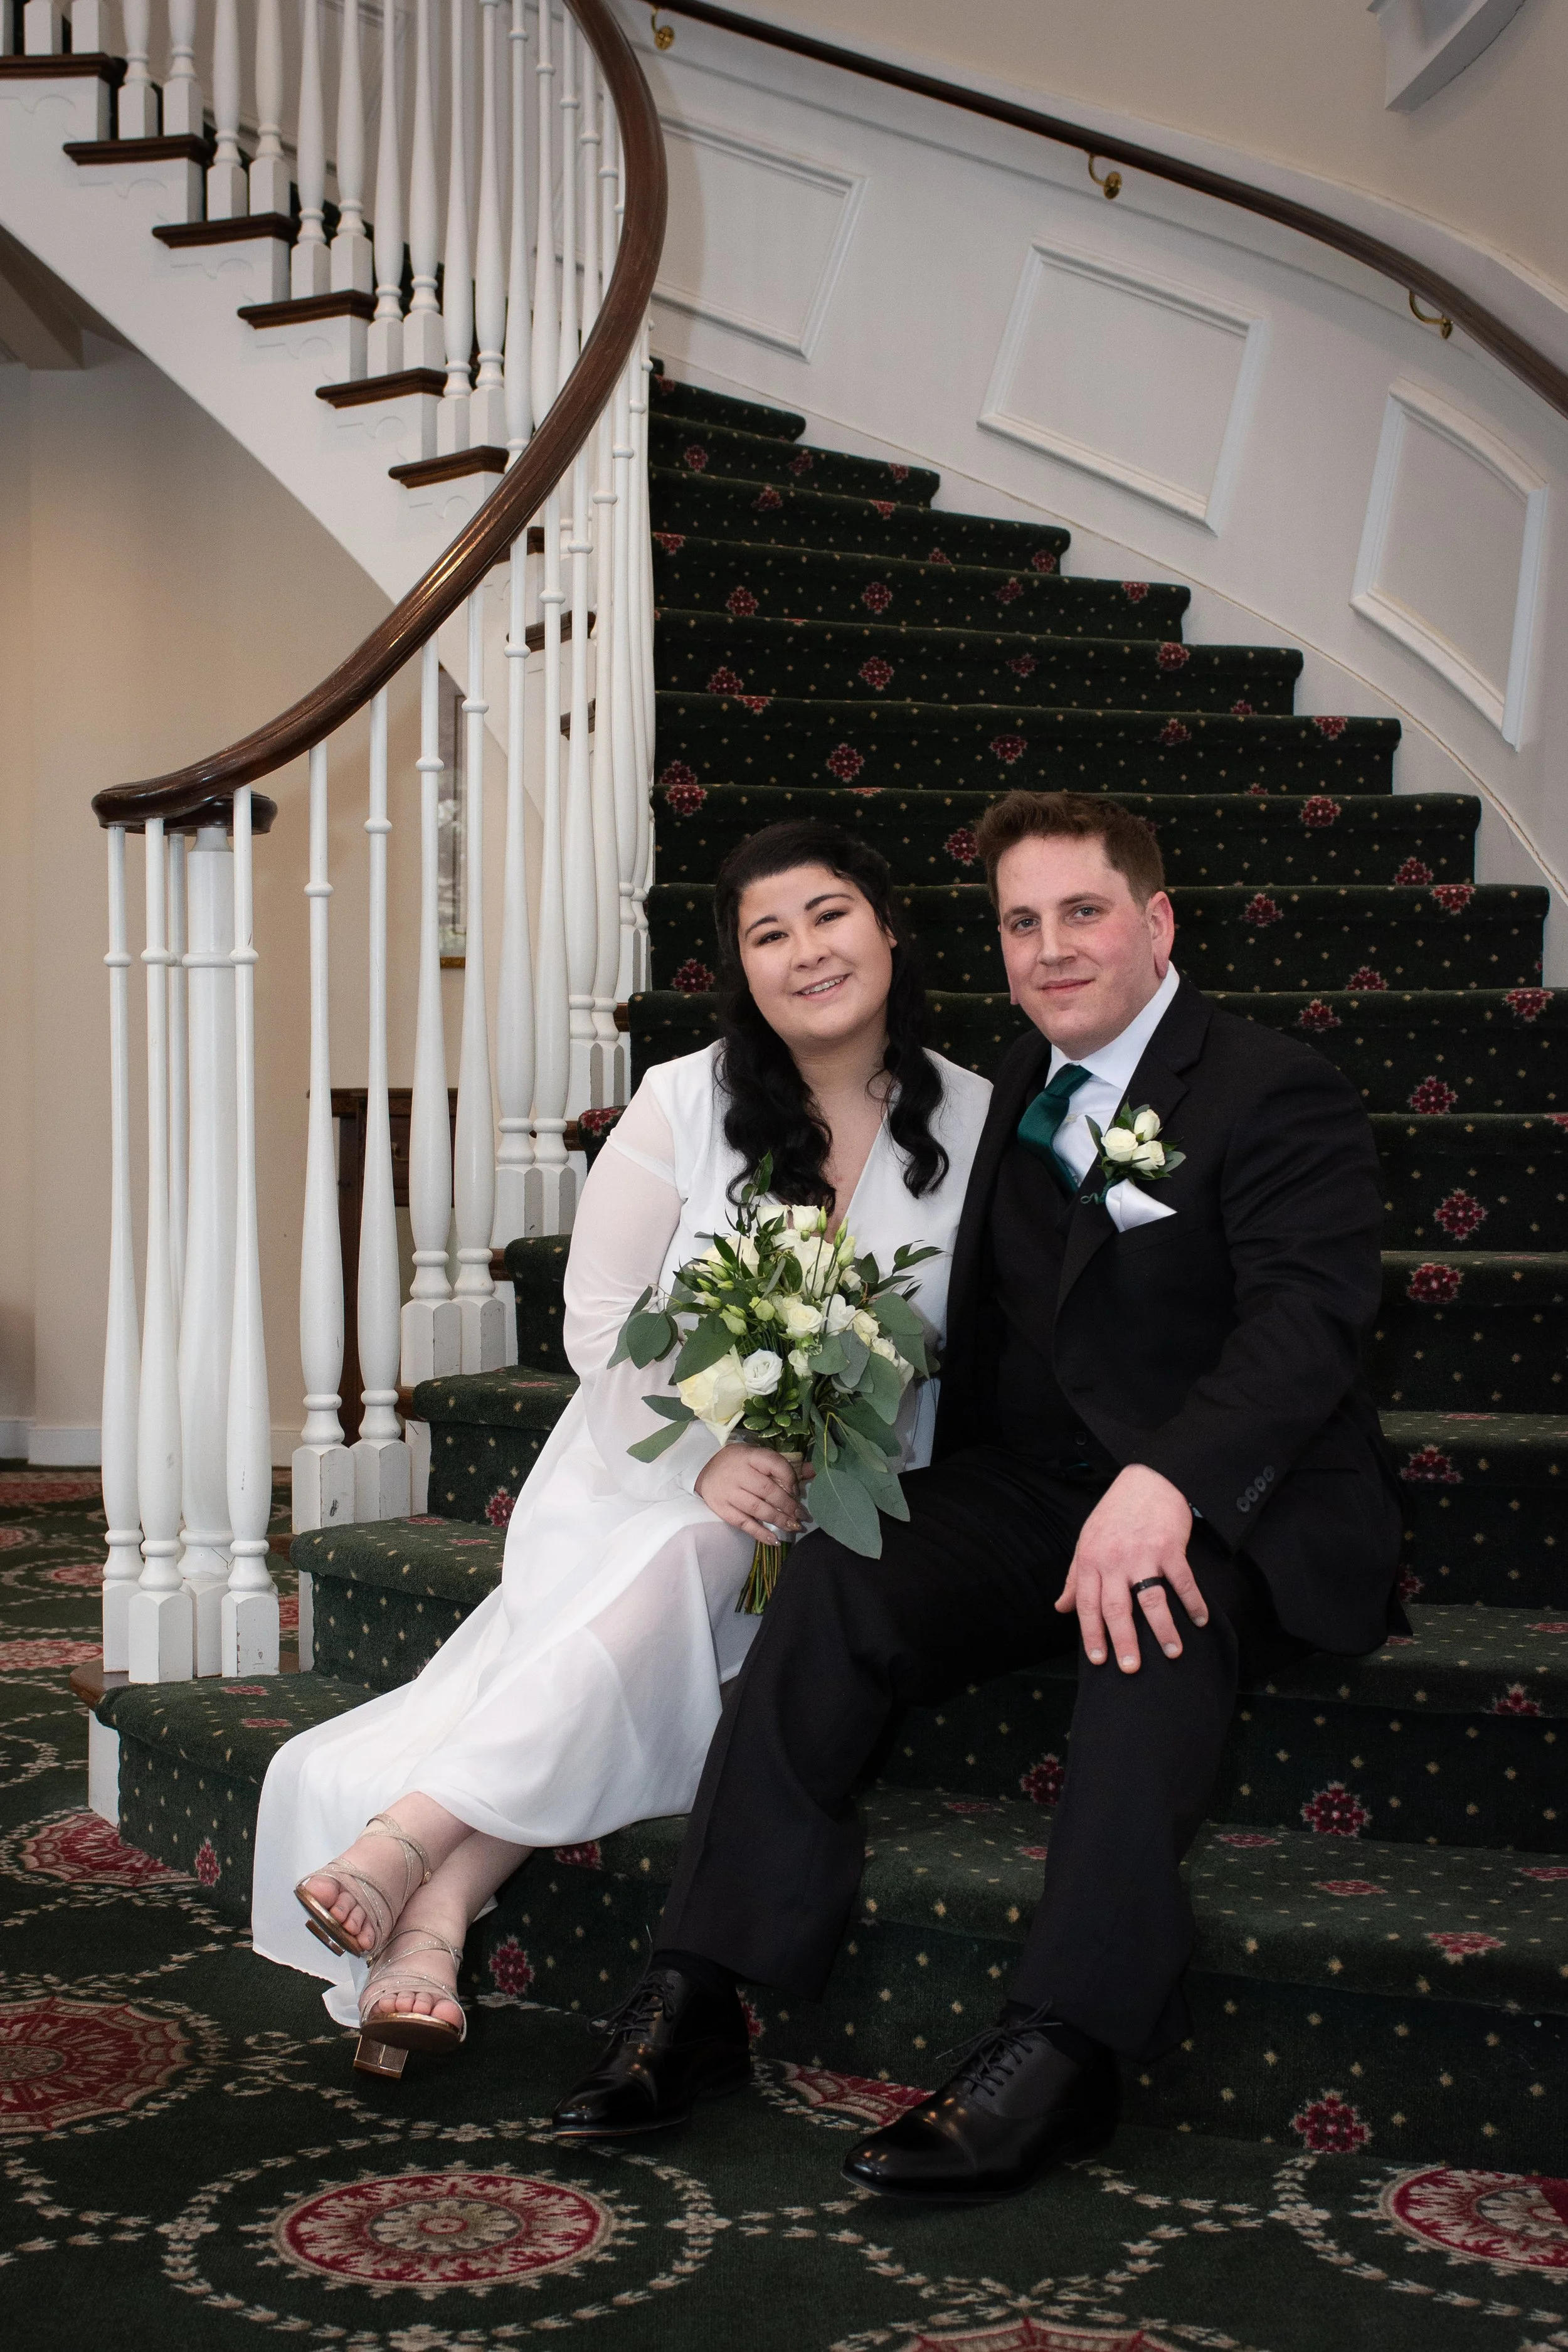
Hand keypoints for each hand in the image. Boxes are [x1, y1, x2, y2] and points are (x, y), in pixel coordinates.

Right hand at [696, 1446, 807, 1543]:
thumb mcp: (758, 1457)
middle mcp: (738, 1473)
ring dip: (778, 1520)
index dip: (790, 1478)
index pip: (774, 1464)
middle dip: (788, 1505)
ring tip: (793, 1527)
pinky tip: (774, 1540)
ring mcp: (729, 1492)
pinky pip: (744, 1523)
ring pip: (757, 1508)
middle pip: (767, 1490)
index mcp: (750, 1456)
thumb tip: (814, 1471)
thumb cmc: (739, 1463)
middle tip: (802, 1516)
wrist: (705, 1468)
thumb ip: (784, 1466)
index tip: (798, 1491)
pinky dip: (760, 1533)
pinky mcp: (722, 1509)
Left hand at [1056, 1463, 1207, 1672]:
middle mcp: (1114, 1559)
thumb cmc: (1115, 1514)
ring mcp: (1143, 1554)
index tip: (1098, 1660)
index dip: (1092, 1634)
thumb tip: (1061, 1607)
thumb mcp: (1087, 1541)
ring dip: (1163, 1630)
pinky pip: (1182, 1582)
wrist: (1148, 1479)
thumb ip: (1075, 1577)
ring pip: (1151, 1601)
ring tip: (1172, 1653)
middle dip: (1124, 1643)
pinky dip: (1193, 1603)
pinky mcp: (1170, 1547)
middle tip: (1131, 1669)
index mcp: (1091, 1559)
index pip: (1087, 1605)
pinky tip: (1200, 1620)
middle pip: (1117, 1609)